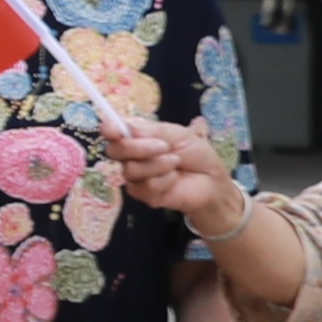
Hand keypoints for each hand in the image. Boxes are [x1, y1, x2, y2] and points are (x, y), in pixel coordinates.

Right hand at [95, 114, 239, 222]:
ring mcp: (135, 176)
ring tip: (176, 162)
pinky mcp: (142, 194)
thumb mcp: (178, 134)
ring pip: (130, 170)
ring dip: (157, 164)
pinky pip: (143, 186)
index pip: (112, 131)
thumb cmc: (196, 154)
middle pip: (114, 151)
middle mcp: (131, 155)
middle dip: (137, 147)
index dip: (108, 129)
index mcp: (136, 136)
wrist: (212, 181)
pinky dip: (163, 180)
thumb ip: (151, 130)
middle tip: (163, 146)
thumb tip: (124, 127)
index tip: (113, 130)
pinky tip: (174, 178)